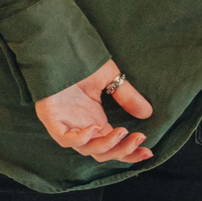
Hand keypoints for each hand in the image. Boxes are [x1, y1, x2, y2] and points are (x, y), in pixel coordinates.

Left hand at [36, 61, 153, 163]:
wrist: (59, 47)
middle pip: (101, 152)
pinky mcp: (52, 119)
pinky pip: (65, 138)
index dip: (130, 151)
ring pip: (86, 149)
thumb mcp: (110, 79)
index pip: (113, 144)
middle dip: (122, 152)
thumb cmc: (81, 62)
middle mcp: (81, 126)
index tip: (149, 152)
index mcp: (95, 120)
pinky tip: (94, 128)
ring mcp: (66, 124)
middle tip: (139, 139)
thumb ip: (127, 97)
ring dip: (106, 145)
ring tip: (122, 131)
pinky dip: (80, 138)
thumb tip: (148, 113)